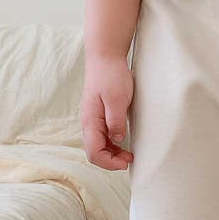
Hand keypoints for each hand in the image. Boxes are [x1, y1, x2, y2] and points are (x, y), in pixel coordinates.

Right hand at [80, 53, 134, 170]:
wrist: (105, 57)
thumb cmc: (111, 75)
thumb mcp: (116, 99)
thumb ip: (115, 121)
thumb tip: (117, 139)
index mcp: (90, 120)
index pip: (94, 152)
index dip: (109, 162)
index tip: (126, 162)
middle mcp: (88, 123)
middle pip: (95, 152)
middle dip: (111, 161)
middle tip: (130, 160)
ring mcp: (93, 120)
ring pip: (99, 146)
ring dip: (112, 154)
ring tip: (128, 155)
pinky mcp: (99, 116)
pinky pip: (102, 137)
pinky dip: (112, 145)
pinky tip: (123, 144)